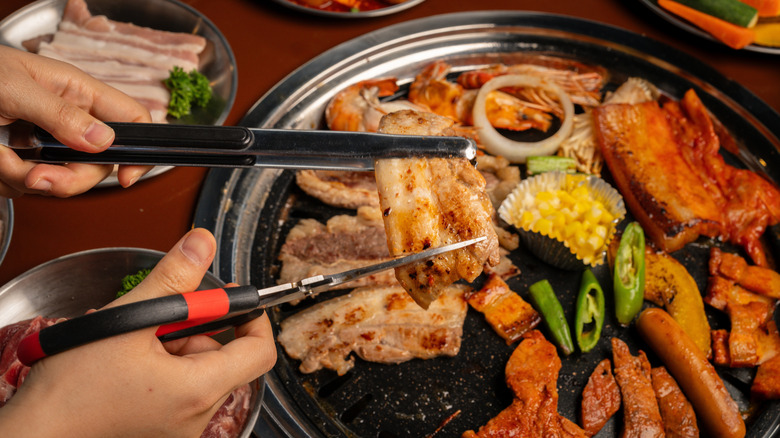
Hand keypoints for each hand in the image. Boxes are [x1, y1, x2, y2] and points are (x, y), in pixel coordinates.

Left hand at [0, 45, 154, 197]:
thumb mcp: (16, 88)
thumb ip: (61, 114)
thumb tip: (105, 141)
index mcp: (79, 92)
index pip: (133, 120)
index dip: (138, 150)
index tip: (125, 177)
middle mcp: (69, 119)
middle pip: (97, 165)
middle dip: (67, 178)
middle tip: (38, 177)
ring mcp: (47, 142)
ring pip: (60, 181)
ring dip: (26, 178)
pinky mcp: (23, 160)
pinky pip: (28, 186)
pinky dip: (7, 180)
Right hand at [0, 228, 276, 437]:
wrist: (36, 432)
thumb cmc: (72, 389)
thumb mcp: (127, 320)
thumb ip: (172, 278)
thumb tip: (202, 244)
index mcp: (199, 390)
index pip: (259, 351)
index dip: (253, 317)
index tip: (231, 298)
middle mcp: (197, 415)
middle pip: (225, 358)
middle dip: (197, 329)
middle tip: (158, 319)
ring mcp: (180, 428)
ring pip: (199, 371)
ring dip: (175, 347)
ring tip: (134, 344)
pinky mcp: (163, 431)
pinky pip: (181, 390)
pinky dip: (164, 368)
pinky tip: (131, 363)